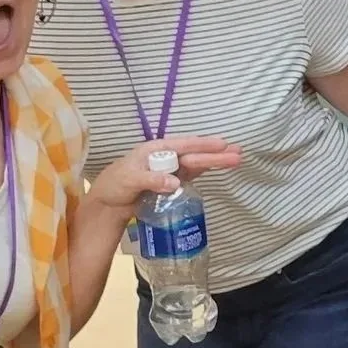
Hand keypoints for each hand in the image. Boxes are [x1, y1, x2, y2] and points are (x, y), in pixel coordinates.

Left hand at [89, 133, 241, 213]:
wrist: (108, 203)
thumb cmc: (115, 185)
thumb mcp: (129, 180)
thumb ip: (152, 179)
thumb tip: (176, 182)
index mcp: (155, 150)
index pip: (184, 146)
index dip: (203, 145)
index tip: (222, 144)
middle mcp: (166, 157)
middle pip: (195, 154)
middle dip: (216, 154)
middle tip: (239, 153)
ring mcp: (170, 170)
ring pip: (197, 164)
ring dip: (216, 162)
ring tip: (237, 159)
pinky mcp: (172, 183)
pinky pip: (192, 175)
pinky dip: (206, 171)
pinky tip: (219, 168)